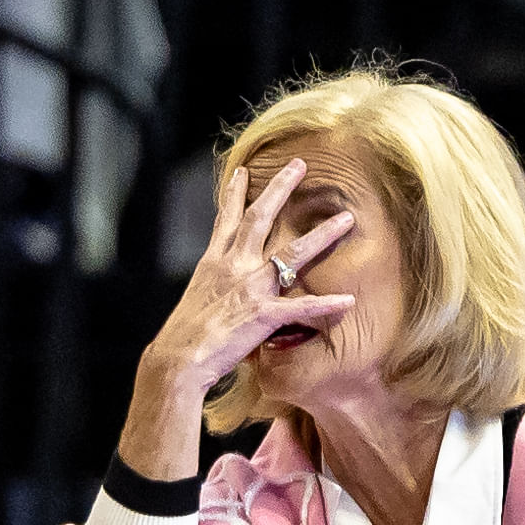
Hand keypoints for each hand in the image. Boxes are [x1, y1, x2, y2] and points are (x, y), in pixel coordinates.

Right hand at [117, 158, 358, 481]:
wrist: (176, 359)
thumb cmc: (183, 338)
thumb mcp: (197, 302)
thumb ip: (215, 291)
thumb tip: (223, 295)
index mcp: (213, 263)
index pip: (226, 220)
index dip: (234, 193)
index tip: (243, 172)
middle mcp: (232, 267)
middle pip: (260, 218)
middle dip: (281, 188)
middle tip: (300, 165)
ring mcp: (249, 288)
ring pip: (291, 253)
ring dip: (322, 235)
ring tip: (346, 219)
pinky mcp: (262, 315)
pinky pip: (302, 308)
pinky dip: (326, 305)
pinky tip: (348, 300)